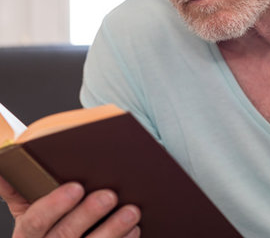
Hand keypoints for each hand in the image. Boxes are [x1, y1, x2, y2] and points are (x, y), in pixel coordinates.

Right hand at [0, 176, 140, 237]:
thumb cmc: (45, 226)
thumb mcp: (26, 210)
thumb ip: (18, 190)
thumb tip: (4, 162)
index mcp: (27, 235)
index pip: (34, 222)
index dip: (54, 205)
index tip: (76, 187)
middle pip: (65, 235)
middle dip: (88, 214)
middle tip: (109, 195)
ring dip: (113, 230)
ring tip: (131, 211)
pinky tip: (134, 229)